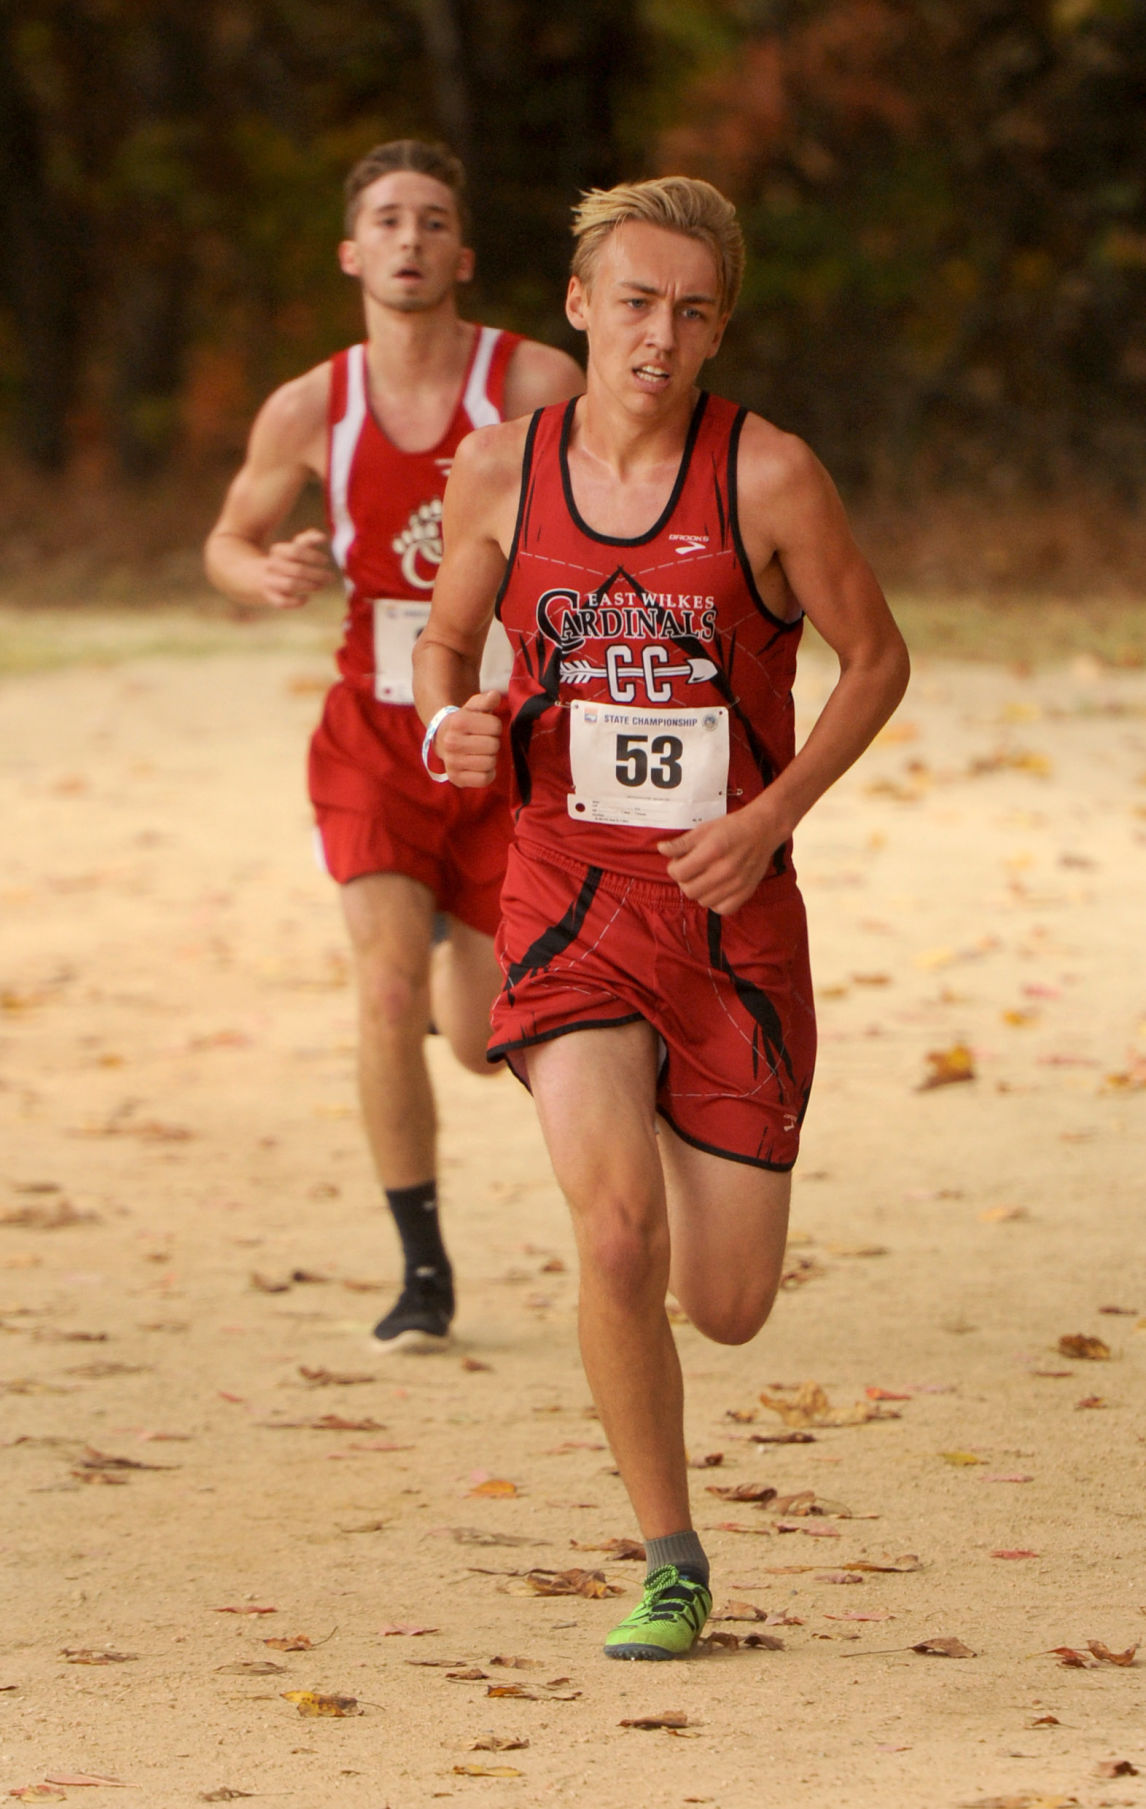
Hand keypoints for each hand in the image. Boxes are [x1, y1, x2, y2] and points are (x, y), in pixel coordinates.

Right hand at [260, 528, 331, 608]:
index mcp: (278, 551)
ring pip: (290, 585)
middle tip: (330, 577)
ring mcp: (269, 581)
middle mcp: (272, 565)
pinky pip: (282, 602)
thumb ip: (308, 539)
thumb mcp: (293, 547)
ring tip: (321, 586)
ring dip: (309, 586)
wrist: (258, 577)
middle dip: (317, 574)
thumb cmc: (285, 561)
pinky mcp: (270, 596)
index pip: (296, 551)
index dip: (313, 556)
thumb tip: (324, 537)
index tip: (326, 560)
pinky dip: (296, 602)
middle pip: (297, 570)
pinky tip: (306, 598)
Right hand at [436, 690, 501, 787]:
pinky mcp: (456, 778)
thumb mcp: (472, 708)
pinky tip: (480, 766)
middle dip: (493, 742)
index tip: (485, 728)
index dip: (495, 726)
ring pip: (490, 762)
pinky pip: (484, 779)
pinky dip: (487, 774)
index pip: (495, 726)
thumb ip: (485, 701)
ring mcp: (452, 762)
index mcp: (457, 721)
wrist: (443, 739)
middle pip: (494, 745)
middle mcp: (451, 742)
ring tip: (481, 753)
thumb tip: (494, 696)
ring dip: (490, 758)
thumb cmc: (464, 722)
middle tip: (483, 741)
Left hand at [658, 806, 780, 914]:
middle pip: (689, 890)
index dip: (674, 868)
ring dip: (699, 891)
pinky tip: (716, 889)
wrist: (762, 830)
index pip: (678, 873)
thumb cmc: (731, 828)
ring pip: (703, 901)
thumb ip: (681, 843)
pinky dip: (716, 902)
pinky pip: (722, 909)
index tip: (679, 862)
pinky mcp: (746, 892)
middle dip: (684, 880)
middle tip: (691, 870)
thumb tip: (662, 850)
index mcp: (712, 851)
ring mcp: (737, 883)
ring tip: (704, 878)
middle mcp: (725, 870)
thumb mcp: (703, 829)